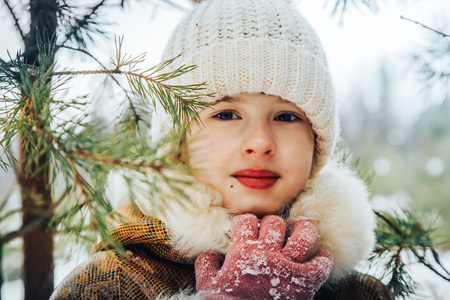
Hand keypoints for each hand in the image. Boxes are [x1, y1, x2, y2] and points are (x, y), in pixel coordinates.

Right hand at [195, 214, 333, 299]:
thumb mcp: (207, 284)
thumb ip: (206, 264)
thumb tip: (210, 254)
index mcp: (242, 251)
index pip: (247, 221)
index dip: (246, 222)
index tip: (247, 228)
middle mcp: (267, 253)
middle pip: (275, 223)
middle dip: (272, 226)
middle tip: (272, 234)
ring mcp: (288, 266)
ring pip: (303, 236)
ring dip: (304, 231)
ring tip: (302, 231)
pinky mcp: (305, 283)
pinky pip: (321, 265)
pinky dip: (324, 259)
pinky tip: (321, 257)